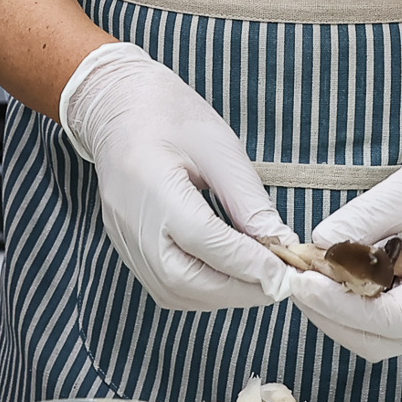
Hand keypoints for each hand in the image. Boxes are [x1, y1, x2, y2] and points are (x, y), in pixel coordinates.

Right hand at [59, 43, 289, 310]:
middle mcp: (132, 223)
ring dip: (219, 295)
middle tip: (276, 282)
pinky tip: (225, 275)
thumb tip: (280, 244)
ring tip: (255, 280)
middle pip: (185, 280)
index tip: (286, 273)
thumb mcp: (219, 147)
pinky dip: (199, 290)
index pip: (206, 243)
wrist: (116, 105)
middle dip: (237, 289)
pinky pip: (162, 285)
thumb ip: (248, 201)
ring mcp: (124, 240)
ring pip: (173, 292)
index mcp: (153, 187)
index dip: (249, 264)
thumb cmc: (168, 114)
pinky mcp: (126, 247)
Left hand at [283, 115, 401, 359]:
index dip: (341, 306)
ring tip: (308, 274)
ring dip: (336, 312)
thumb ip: (365, 218)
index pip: (391, 318)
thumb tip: (317, 245)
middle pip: (379, 341)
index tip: (303, 281)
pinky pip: (380, 319)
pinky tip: (331, 273)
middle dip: (332, 315)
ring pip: (376, 337)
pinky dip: (350, 302)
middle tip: (295, 280)